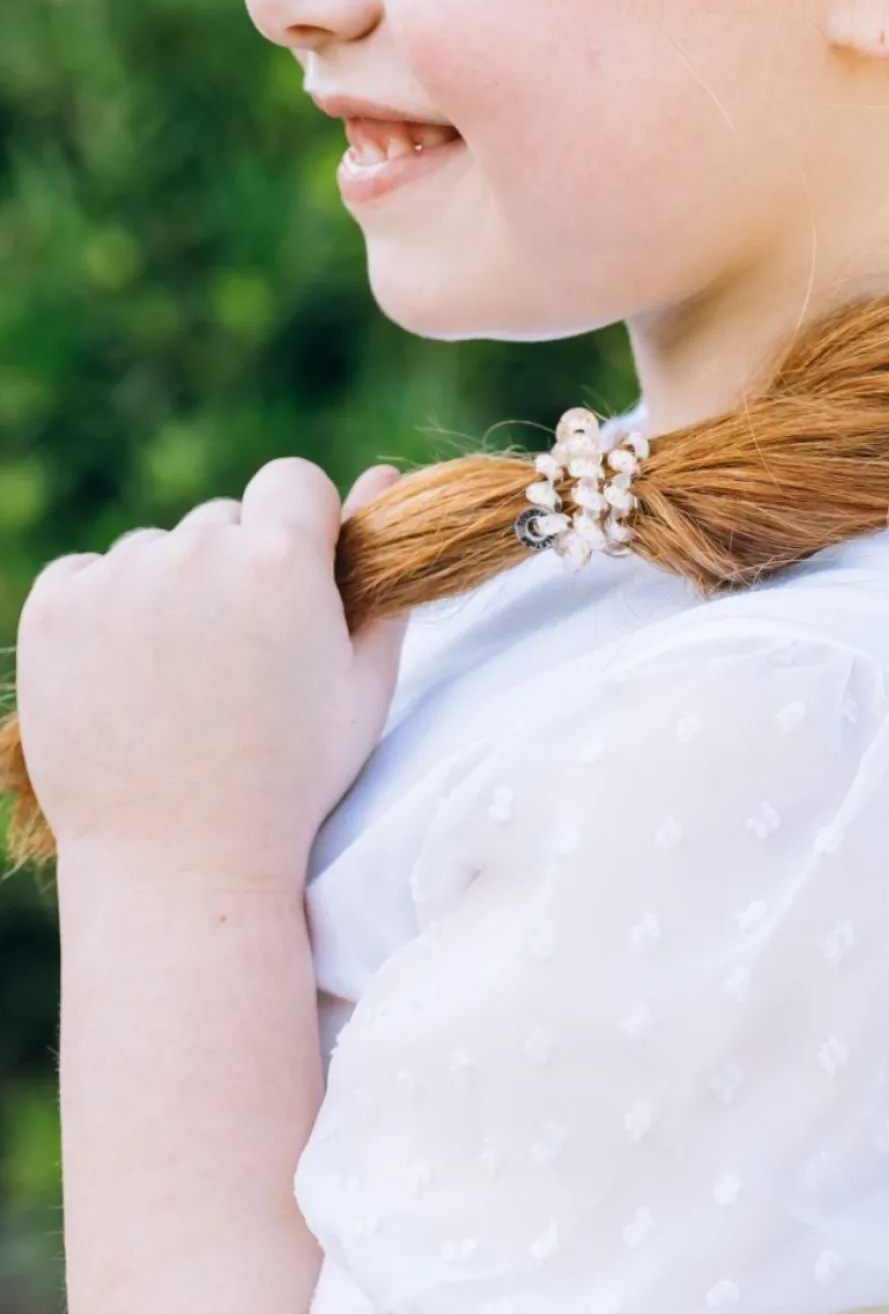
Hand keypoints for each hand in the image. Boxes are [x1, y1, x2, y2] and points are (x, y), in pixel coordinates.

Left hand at [15, 460, 404, 887]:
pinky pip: (83, 576)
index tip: (292, 586)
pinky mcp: (54, 611)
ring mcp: (118, 580)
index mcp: (281, 561)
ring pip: (152, 551)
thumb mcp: (363, 684)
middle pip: (221, 521)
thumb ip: (379, 576)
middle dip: (232, 570)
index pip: (293, 481)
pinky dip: (99, 614)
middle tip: (233, 661)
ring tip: (176, 684)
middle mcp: (197, 553)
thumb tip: (382, 475)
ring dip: (165, 594)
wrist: (182, 866)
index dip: (299, 530)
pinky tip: (123, 680)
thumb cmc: (291, 779)